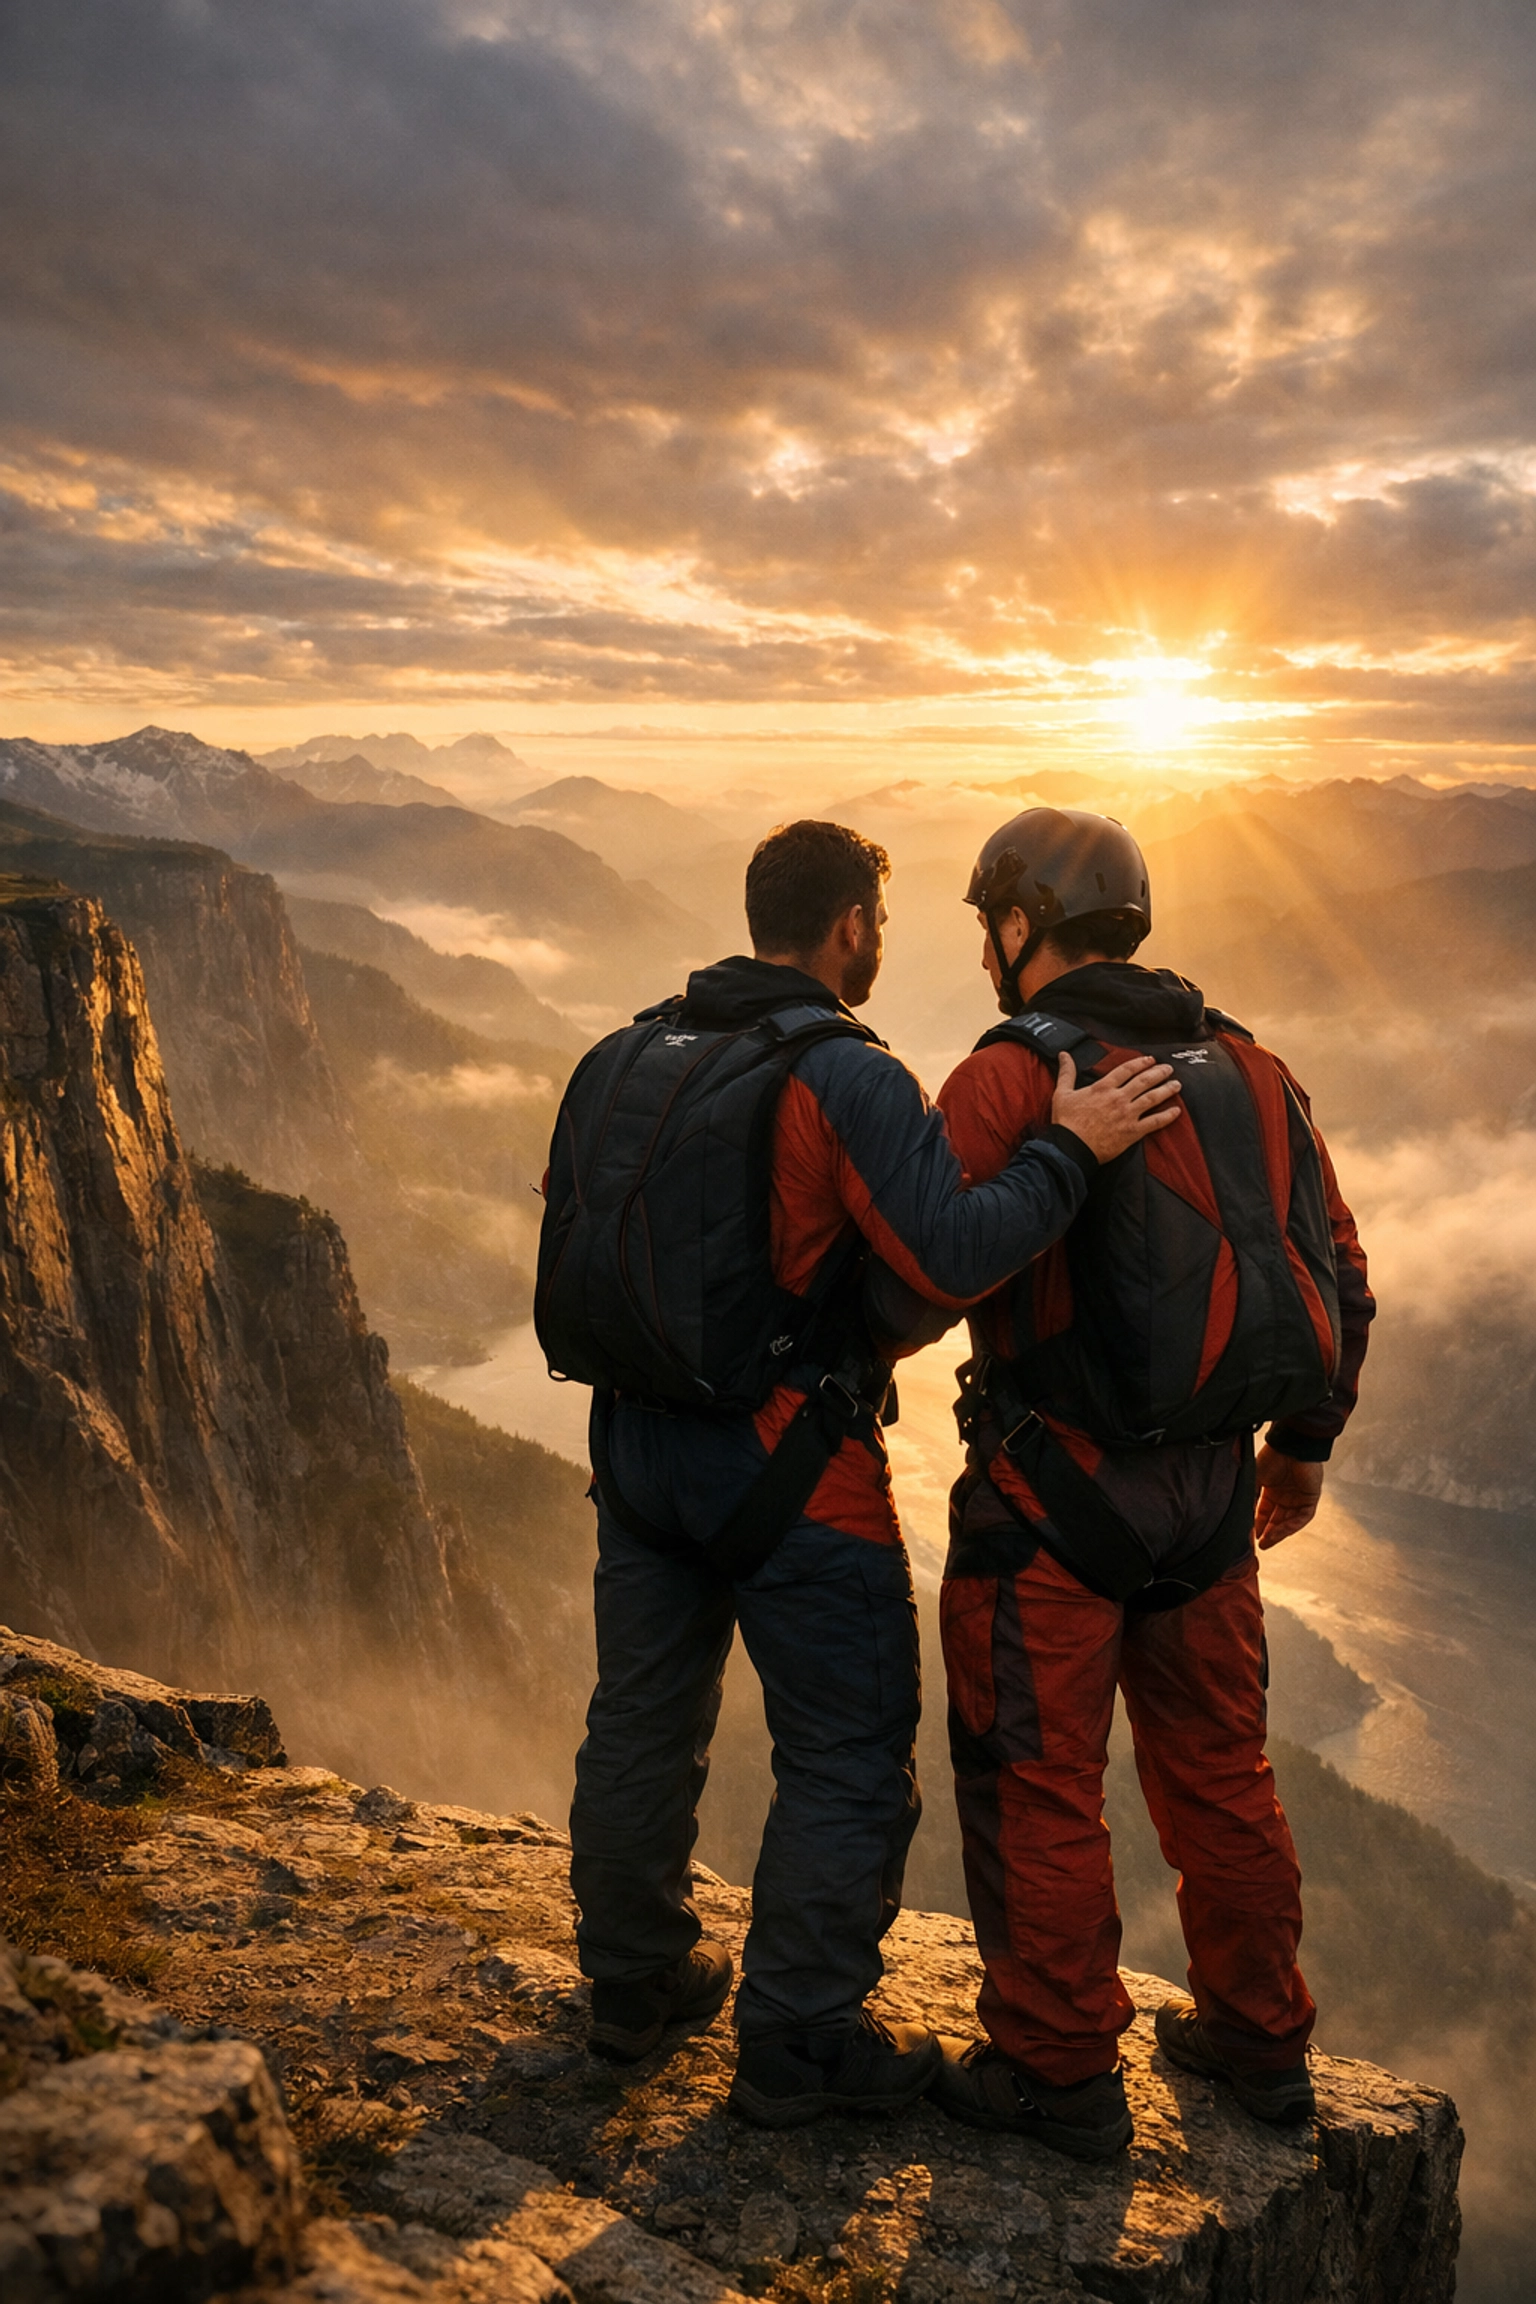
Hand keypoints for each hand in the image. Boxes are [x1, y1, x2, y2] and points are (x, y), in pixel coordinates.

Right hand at [1051, 1049, 1180, 1161]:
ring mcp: (1127, 1114)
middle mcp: (1118, 1098)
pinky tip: (1177, 1111)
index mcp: (1103, 1087)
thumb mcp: (1062, 1093)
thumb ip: (1067, 1072)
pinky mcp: (1132, 1132)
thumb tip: (1064, 1055)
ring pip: (1152, 1098)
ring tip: (1177, 1085)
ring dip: (1166, 1090)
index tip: (1150, 1060)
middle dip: (1159, 1073)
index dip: (1140, 1063)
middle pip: (1143, 1081)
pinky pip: (1154, 1122)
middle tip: (1169, 1069)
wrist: (1071, 1147)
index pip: (1126, 1069)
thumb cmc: (1066, 1122)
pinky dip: (1167, 1116)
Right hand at [1253, 1443, 1324, 1548]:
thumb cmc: (1272, 1455)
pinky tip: (1279, 1532)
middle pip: (1277, 1519)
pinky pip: (1302, 1517)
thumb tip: (1239, 1513)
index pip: (1264, 1512)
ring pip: (1289, 1521)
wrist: (1291, 1445)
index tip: (1251, 1536)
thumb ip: (1249, 1495)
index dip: (1258, 1524)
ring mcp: (1298, 1497)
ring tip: (1267, 1541)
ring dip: (1279, 1533)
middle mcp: (1285, 1495)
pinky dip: (1290, 1526)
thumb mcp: (1254, 1478)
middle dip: (1268, 1533)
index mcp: (1272, 1489)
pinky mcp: (1310, 1497)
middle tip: (1260, 1544)